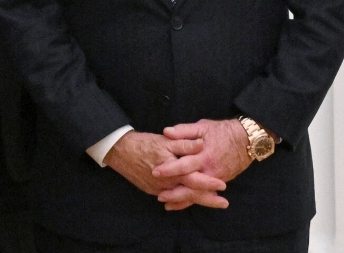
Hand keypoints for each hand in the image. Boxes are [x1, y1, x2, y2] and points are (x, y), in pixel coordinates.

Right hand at [104, 130, 226, 209]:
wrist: (119, 151)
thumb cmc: (143, 143)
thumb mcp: (164, 140)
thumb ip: (184, 143)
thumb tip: (201, 144)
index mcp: (171, 169)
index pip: (194, 179)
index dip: (208, 183)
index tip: (223, 185)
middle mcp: (166, 182)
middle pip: (190, 193)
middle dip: (207, 199)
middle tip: (224, 203)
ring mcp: (158, 189)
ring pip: (181, 197)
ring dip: (196, 200)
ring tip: (211, 202)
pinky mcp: (151, 190)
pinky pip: (169, 197)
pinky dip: (180, 200)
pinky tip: (188, 200)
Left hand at [153, 118, 251, 209]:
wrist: (245, 141)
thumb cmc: (221, 131)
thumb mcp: (202, 127)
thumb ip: (184, 131)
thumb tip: (166, 132)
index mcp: (204, 155)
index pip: (184, 165)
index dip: (170, 169)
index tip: (156, 172)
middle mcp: (210, 170)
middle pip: (191, 185)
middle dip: (175, 192)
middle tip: (159, 196)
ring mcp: (216, 178)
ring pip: (198, 193)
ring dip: (183, 200)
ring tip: (167, 204)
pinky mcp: (219, 182)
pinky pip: (205, 194)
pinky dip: (194, 200)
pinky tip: (182, 203)